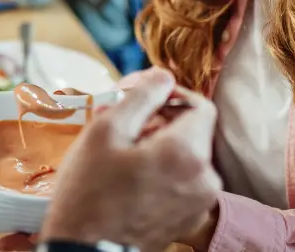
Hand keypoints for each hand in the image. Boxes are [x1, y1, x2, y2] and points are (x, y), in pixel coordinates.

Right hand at [37, 68, 220, 251]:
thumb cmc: (89, 194)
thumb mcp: (106, 131)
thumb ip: (141, 95)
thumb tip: (163, 76)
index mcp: (188, 153)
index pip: (198, 104)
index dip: (167, 92)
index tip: (137, 94)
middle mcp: (205, 179)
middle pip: (191, 130)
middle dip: (157, 118)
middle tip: (117, 119)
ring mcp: (198, 203)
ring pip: (184, 154)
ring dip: (156, 143)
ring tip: (116, 148)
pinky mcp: (187, 218)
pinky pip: (180, 179)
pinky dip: (159, 168)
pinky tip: (126, 172)